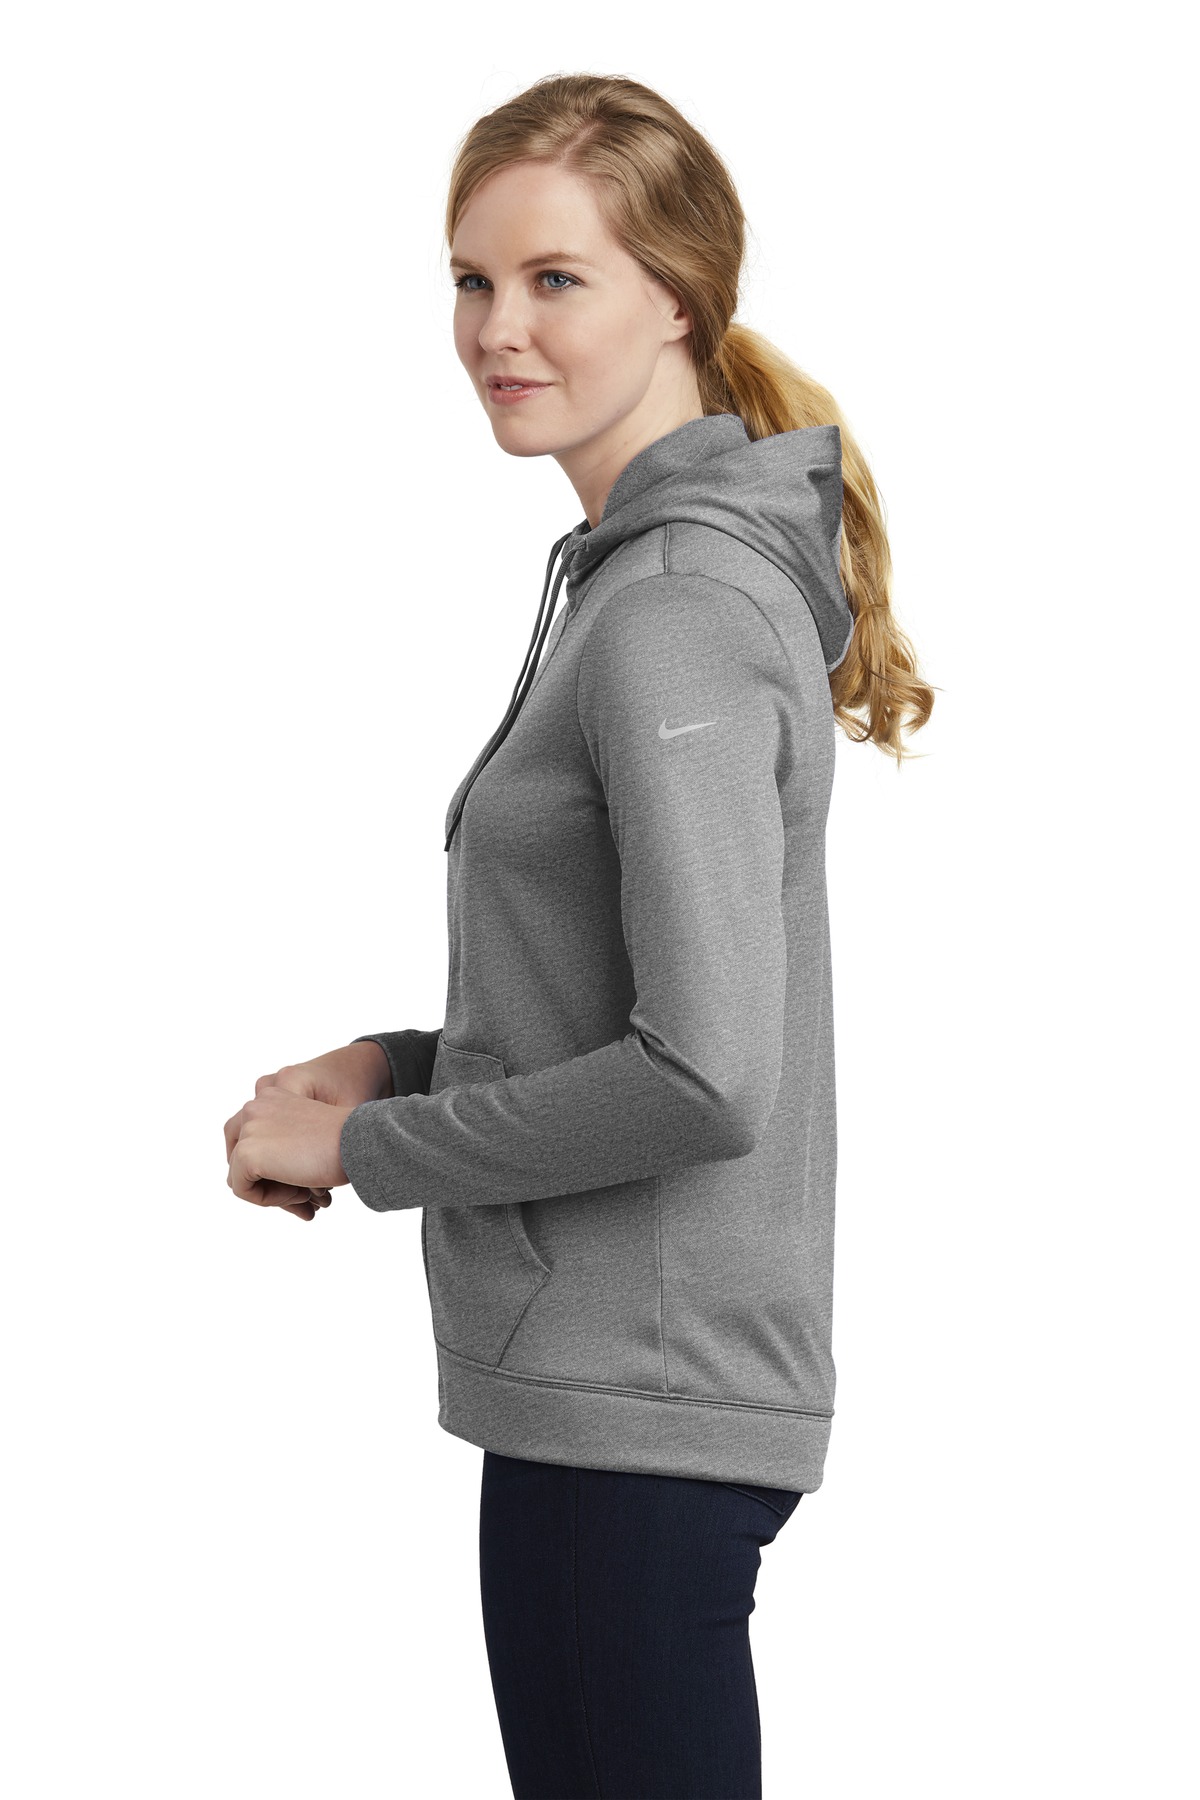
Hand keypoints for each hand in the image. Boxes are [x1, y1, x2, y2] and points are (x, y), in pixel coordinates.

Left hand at [225, 1042, 391, 1219]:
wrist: (361, 1141)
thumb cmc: (347, 1141)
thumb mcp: (309, 1137)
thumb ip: (282, 1148)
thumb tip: (256, 1184)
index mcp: (270, 1097)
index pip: (252, 1139)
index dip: (271, 1168)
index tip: (302, 1186)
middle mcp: (253, 1107)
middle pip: (241, 1158)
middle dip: (267, 1183)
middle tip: (302, 1201)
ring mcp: (247, 1129)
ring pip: (240, 1176)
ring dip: (272, 1192)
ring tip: (306, 1196)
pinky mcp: (246, 1154)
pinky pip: (242, 1190)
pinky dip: (269, 1199)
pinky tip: (300, 1191)